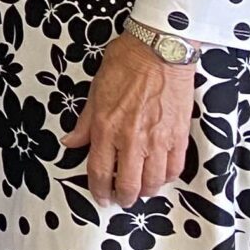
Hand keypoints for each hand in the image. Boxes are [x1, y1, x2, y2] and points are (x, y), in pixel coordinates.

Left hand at [63, 31, 194, 206]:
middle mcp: (132, 138)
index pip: (99, 171)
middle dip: (123, 197)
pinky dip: (166, 177)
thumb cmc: (125, 64)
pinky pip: (174, 168)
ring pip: (153, 181)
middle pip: (128, 184)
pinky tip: (160, 176)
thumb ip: (85, 123)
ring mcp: (158, 139)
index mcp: (106, 127)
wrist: (160, 50)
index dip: (99, 189)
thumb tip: (70, 142)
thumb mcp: (95, 91)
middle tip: (121, 199)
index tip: (100, 196)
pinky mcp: (179, 136)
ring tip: (140, 190)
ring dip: (145, 191)